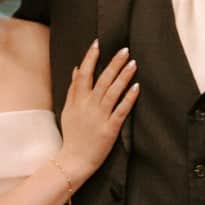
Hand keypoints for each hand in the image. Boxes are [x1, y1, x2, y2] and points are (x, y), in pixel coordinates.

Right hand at [58, 40, 140, 175]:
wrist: (73, 160)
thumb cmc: (72, 135)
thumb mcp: (68, 110)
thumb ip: (72, 90)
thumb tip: (76, 69)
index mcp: (77, 101)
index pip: (84, 74)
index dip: (90, 58)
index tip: (98, 44)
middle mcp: (88, 106)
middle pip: (101, 80)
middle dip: (113, 63)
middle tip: (124, 50)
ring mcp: (99, 117)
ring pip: (112, 92)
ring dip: (123, 76)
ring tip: (133, 63)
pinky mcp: (110, 129)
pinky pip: (121, 110)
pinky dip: (128, 98)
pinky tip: (136, 87)